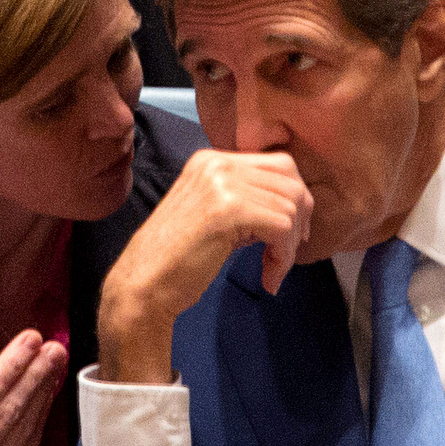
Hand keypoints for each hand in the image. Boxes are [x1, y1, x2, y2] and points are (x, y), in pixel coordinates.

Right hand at [98, 149, 312, 382]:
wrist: (143, 284)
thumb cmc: (177, 260)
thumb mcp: (213, 213)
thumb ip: (245, 198)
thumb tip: (295, 202)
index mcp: (211, 160)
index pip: (278, 164)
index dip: (295, 199)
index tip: (291, 233)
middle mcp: (217, 163)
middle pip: (290, 179)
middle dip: (301, 218)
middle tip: (287, 251)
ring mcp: (222, 184)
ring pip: (291, 206)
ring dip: (289, 246)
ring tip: (271, 270)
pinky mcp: (230, 209)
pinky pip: (283, 227)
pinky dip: (283, 257)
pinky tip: (268, 277)